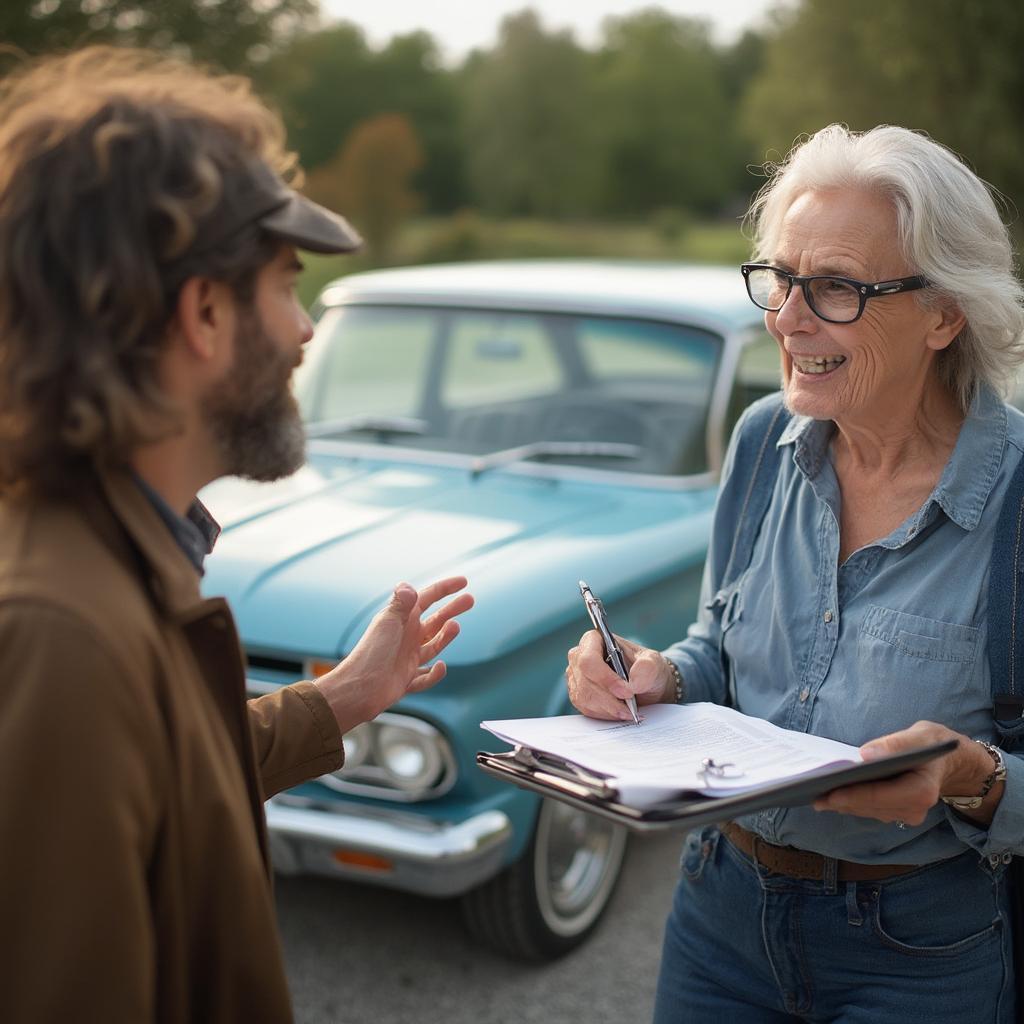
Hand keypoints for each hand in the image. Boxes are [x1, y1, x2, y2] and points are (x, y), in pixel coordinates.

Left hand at [314, 576, 472, 734]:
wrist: (359, 689)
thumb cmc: (371, 653)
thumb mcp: (388, 622)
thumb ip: (401, 604)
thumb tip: (408, 586)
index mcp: (402, 619)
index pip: (427, 598)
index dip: (445, 588)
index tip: (464, 582)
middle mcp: (406, 636)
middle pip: (435, 619)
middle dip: (452, 609)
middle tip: (470, 600)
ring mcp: (408, 657)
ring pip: (434, 644)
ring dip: (446, 635)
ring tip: (456, 627)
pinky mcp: (407, 678)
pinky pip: (426, 675)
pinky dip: (435, 674)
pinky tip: (440, 667)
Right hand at [566, 631, 673, 720]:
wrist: (646, 686)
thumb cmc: (646, 668)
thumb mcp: (653, 663)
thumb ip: (647, 667)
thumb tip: (632, 683)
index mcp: (594, 640)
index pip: (589, 659)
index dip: (605, 678)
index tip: (626, 692)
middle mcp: (579, 656)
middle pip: (585, 681)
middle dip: (609, 698)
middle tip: (630, 707)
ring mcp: (576, 677)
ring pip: (584, 697)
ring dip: (608, 709)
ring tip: (628, 712)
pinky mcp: (578, 694)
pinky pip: (585, 709)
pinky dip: (604, 714)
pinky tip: (619, 713)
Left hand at [813, 721, 999, 825]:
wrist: (949, 762)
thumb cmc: (931, 744)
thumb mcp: (920, 736)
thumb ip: (895, 744)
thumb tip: (864, 755)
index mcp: (922, 790)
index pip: (880, 796)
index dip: (853, 795)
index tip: (828, 792)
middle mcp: (916, 809)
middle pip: (870, 806)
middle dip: (841, 800)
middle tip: (812, 793)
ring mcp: (907, 814)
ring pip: (868, 811)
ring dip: (843, 803)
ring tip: (816, 794)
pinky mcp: (898, 813)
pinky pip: (871, 810)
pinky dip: (852, 802)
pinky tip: (832, 795)